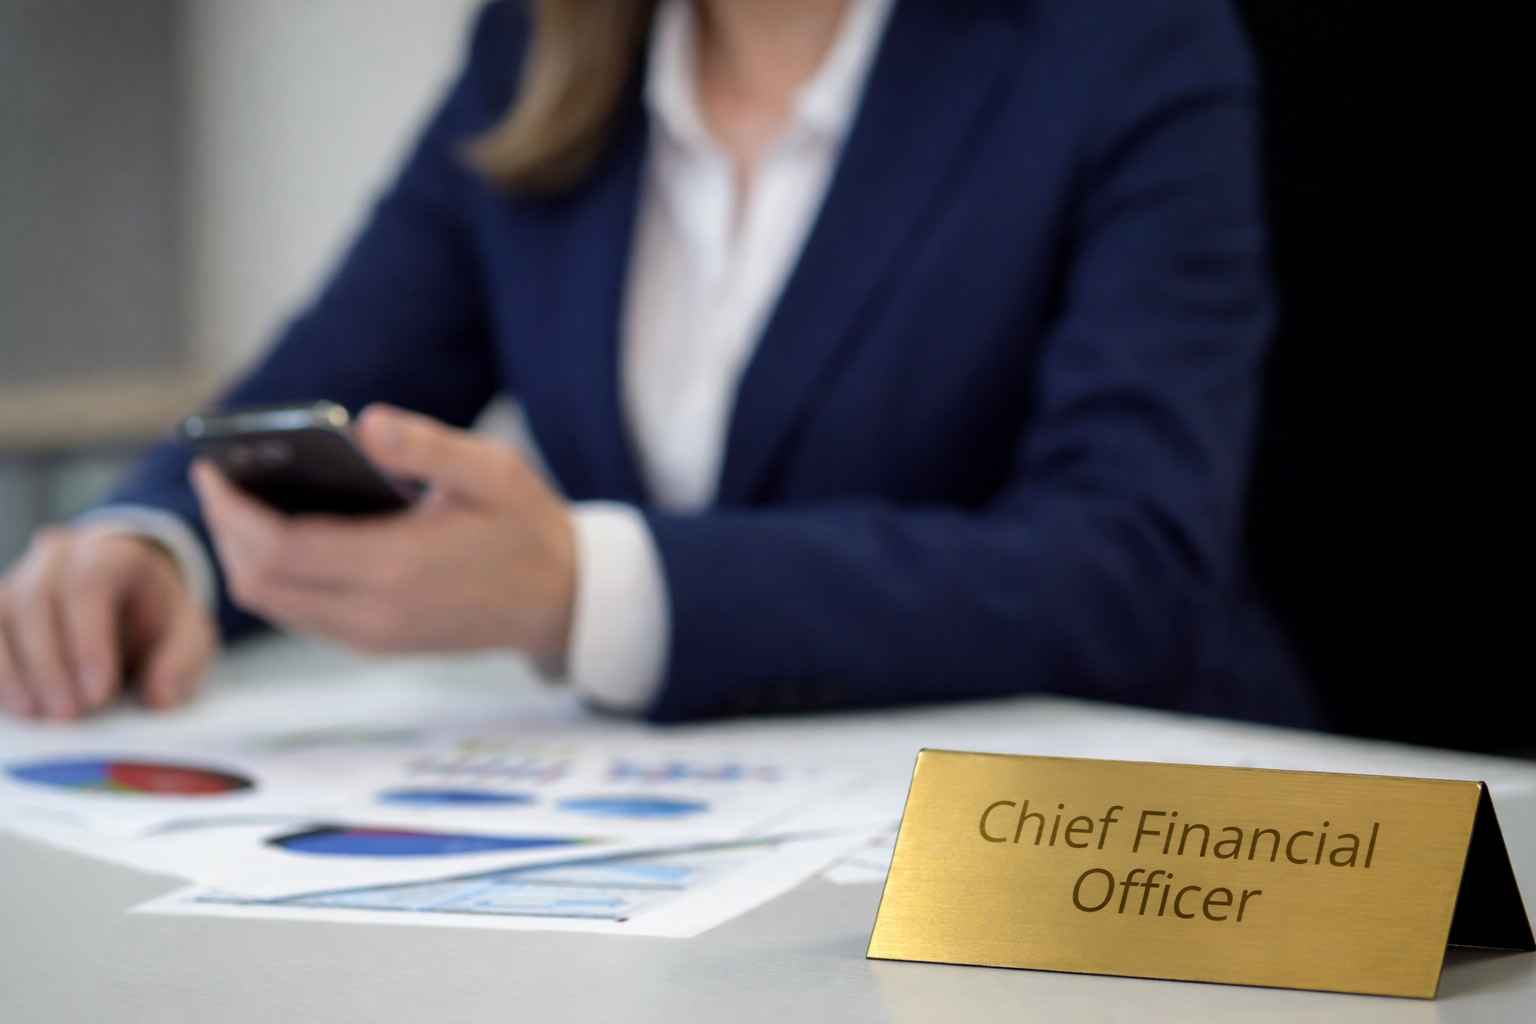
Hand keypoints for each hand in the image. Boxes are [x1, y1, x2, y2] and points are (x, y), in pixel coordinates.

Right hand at [0, 526, 217, 718]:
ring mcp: (20, 578)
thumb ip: (182, 661)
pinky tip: (11, 704)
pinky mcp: (1, 607)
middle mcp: (57, 557)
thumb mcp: (188, 632)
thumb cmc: (157, 615)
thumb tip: (161, 697)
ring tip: (34, 714)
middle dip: (50, 662)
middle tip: (67, 714)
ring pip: (1, 615)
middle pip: (37, 599)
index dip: (88, 641)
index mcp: (110, 553)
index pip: (88, 584)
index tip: (98, 692)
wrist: (131, 594)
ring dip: (12, 669)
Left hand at [191, 404, 576, 669]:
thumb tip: (365, 423)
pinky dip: (275, 578)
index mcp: (398, 565)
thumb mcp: (493, 472)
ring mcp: (374, 635)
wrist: (565, 601)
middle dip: (226, 533)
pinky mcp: (378, 642)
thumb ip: (428, 447)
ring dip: (245, 558)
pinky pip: (301, 615)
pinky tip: (283, 536)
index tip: (213, 470)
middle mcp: (376, 612)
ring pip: (274, 605)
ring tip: (242, 506)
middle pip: (260, 584)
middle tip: (220, 483)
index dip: (232, 511)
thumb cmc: (529, 528)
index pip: (279, 547)